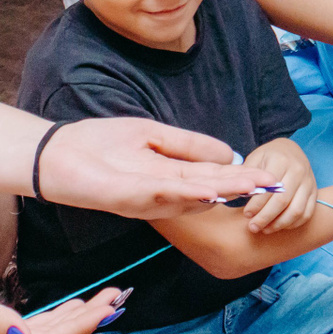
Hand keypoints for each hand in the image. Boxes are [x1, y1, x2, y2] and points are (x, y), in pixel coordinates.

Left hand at [37, 118, 275, 219]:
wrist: (59, 154)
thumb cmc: (101, 144)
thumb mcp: (153, 136)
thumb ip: (189, 145)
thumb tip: (228, 153)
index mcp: (171, 175)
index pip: (213, 177)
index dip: (241, 177)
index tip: (271, 176)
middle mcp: (163, 191)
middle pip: (209, 190)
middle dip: (239, 188)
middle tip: (273, 186)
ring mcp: (146, 197)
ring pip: (190, 196)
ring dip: (220, 192)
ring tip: (251, 187)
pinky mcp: (126, 197)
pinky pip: (159, 195)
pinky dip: (184, 193)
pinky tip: (206, 190)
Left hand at [241, 138, 315, 233]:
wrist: (290, 150)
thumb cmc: (268, 157)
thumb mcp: (256, 158)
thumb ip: (249, 175)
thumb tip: (241, 194)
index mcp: (281, 161)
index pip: (268, 189)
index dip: (256, 205)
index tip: (246, 214)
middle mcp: (298, 171)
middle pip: (282, 202)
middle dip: (265, 218)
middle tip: (253, 227)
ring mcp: (308, 182)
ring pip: (296, 211)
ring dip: (279, 224)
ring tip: (265, 229)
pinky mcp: (314, 192)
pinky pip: (306, 214)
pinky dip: (293, 224)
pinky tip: (279, 226)